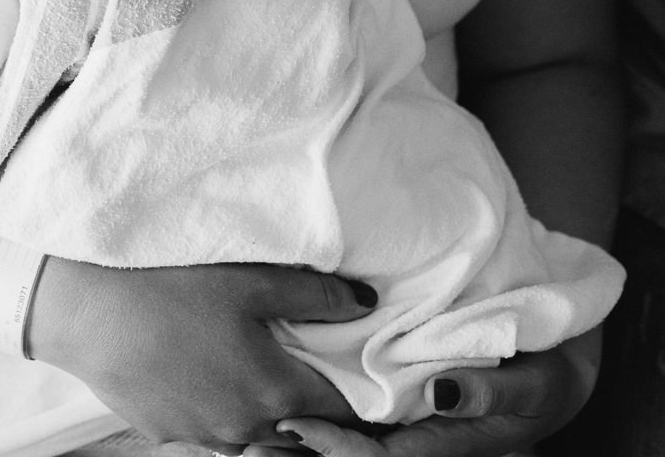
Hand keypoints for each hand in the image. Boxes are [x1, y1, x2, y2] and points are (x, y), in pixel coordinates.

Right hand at [30, 261, 380, 453]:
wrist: (84, 312)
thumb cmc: (167, 289)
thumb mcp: (249, 279)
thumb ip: (315, 295)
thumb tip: (364, 302)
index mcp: (275, 391)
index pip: (341, 411)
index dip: (358, 395)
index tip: (363, 380)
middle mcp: (244, 427)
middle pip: (295, 427)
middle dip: (305, 403)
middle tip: (298, 363)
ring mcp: (200, 435)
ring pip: (249, 433)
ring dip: (258, 409)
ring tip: (244, 365)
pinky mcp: (163, 431)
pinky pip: (205, 428)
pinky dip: (213, 407)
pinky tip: (197, 370)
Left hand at [251, 329, 600, 456]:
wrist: (560, 359)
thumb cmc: (550, 373)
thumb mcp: (538, 384)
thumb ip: (494, 392)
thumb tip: (440, 393)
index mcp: (445, 442)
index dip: (335, 447)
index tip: (294, 427)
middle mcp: (417, 440)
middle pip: (352, 455)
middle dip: (303, 454)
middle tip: (247, 449)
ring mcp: (406, 425)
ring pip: (347, 442)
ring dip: (300, 444)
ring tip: (245, 438)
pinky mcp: (398, 405)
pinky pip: (353, 420)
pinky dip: (316, 419)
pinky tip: (276, 408)